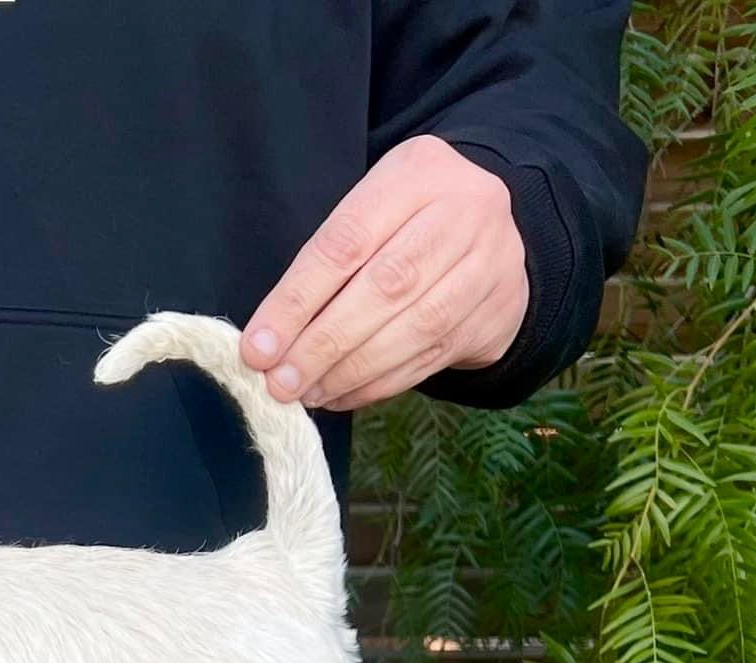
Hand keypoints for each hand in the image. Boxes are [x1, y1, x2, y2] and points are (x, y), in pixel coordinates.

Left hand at [242, 136, 528, 412]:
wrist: (490, 230)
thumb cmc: (405, 222)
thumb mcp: (370, 210)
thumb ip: (325, 263)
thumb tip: (268, 341)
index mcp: (418, 174)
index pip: (347, 243)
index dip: (297, 301)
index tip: (258, 347)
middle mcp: (464, 212)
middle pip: (386, 287)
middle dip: (324, 343)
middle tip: (280, 381)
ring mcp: (490, 263)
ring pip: (415, 328)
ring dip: (351, 371)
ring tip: (307, 393)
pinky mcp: (497, 312)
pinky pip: (432, 357)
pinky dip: (379, 383)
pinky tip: (340, 395)